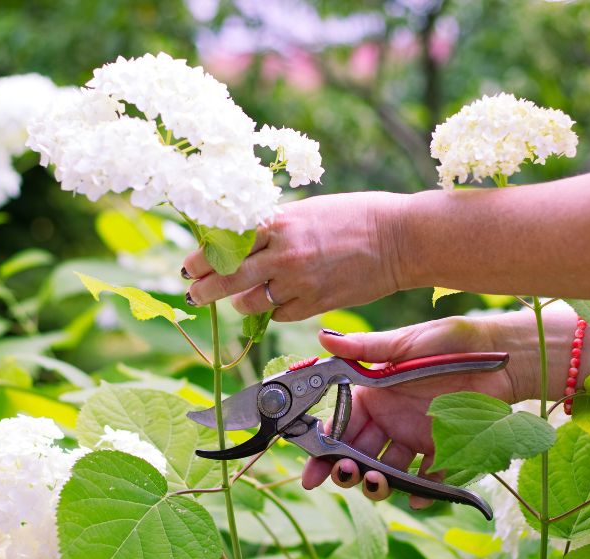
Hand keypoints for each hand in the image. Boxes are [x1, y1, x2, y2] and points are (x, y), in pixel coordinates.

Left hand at [182, 191, 406, 321]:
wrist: (400, 238)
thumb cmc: (353, 216)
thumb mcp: (305, 211)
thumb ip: (272, 227)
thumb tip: (237, 240)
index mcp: (278, 222)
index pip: (224, 243)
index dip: (201, 258)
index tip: (189, 266)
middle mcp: (283, 253)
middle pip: (225, 278)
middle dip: (203, 290)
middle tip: (193, 293)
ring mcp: (298, 281)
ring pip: (248, 303)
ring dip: (239, 302)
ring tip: (240, 297)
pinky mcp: (314, 303)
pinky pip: (278, 314)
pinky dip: (273, 310)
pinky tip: (277, 300)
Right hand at [301, 318, 516, 507]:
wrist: (500, 355)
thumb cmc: (448, 342)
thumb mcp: (403, 343)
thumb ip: (363, 348)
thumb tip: (323, 337)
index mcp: (373, 396)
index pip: (340, 426)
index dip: (323, 449)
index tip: (311, 471)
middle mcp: (390, 420)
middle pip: (358, 454)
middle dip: (346, 470)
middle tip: (347, 474)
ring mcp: (415, 437)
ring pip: (388, 470)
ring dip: (378, 482)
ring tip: (378, 482)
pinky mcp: (445, 450)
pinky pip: (430, 479)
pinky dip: (423, 493)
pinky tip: (418, 499)